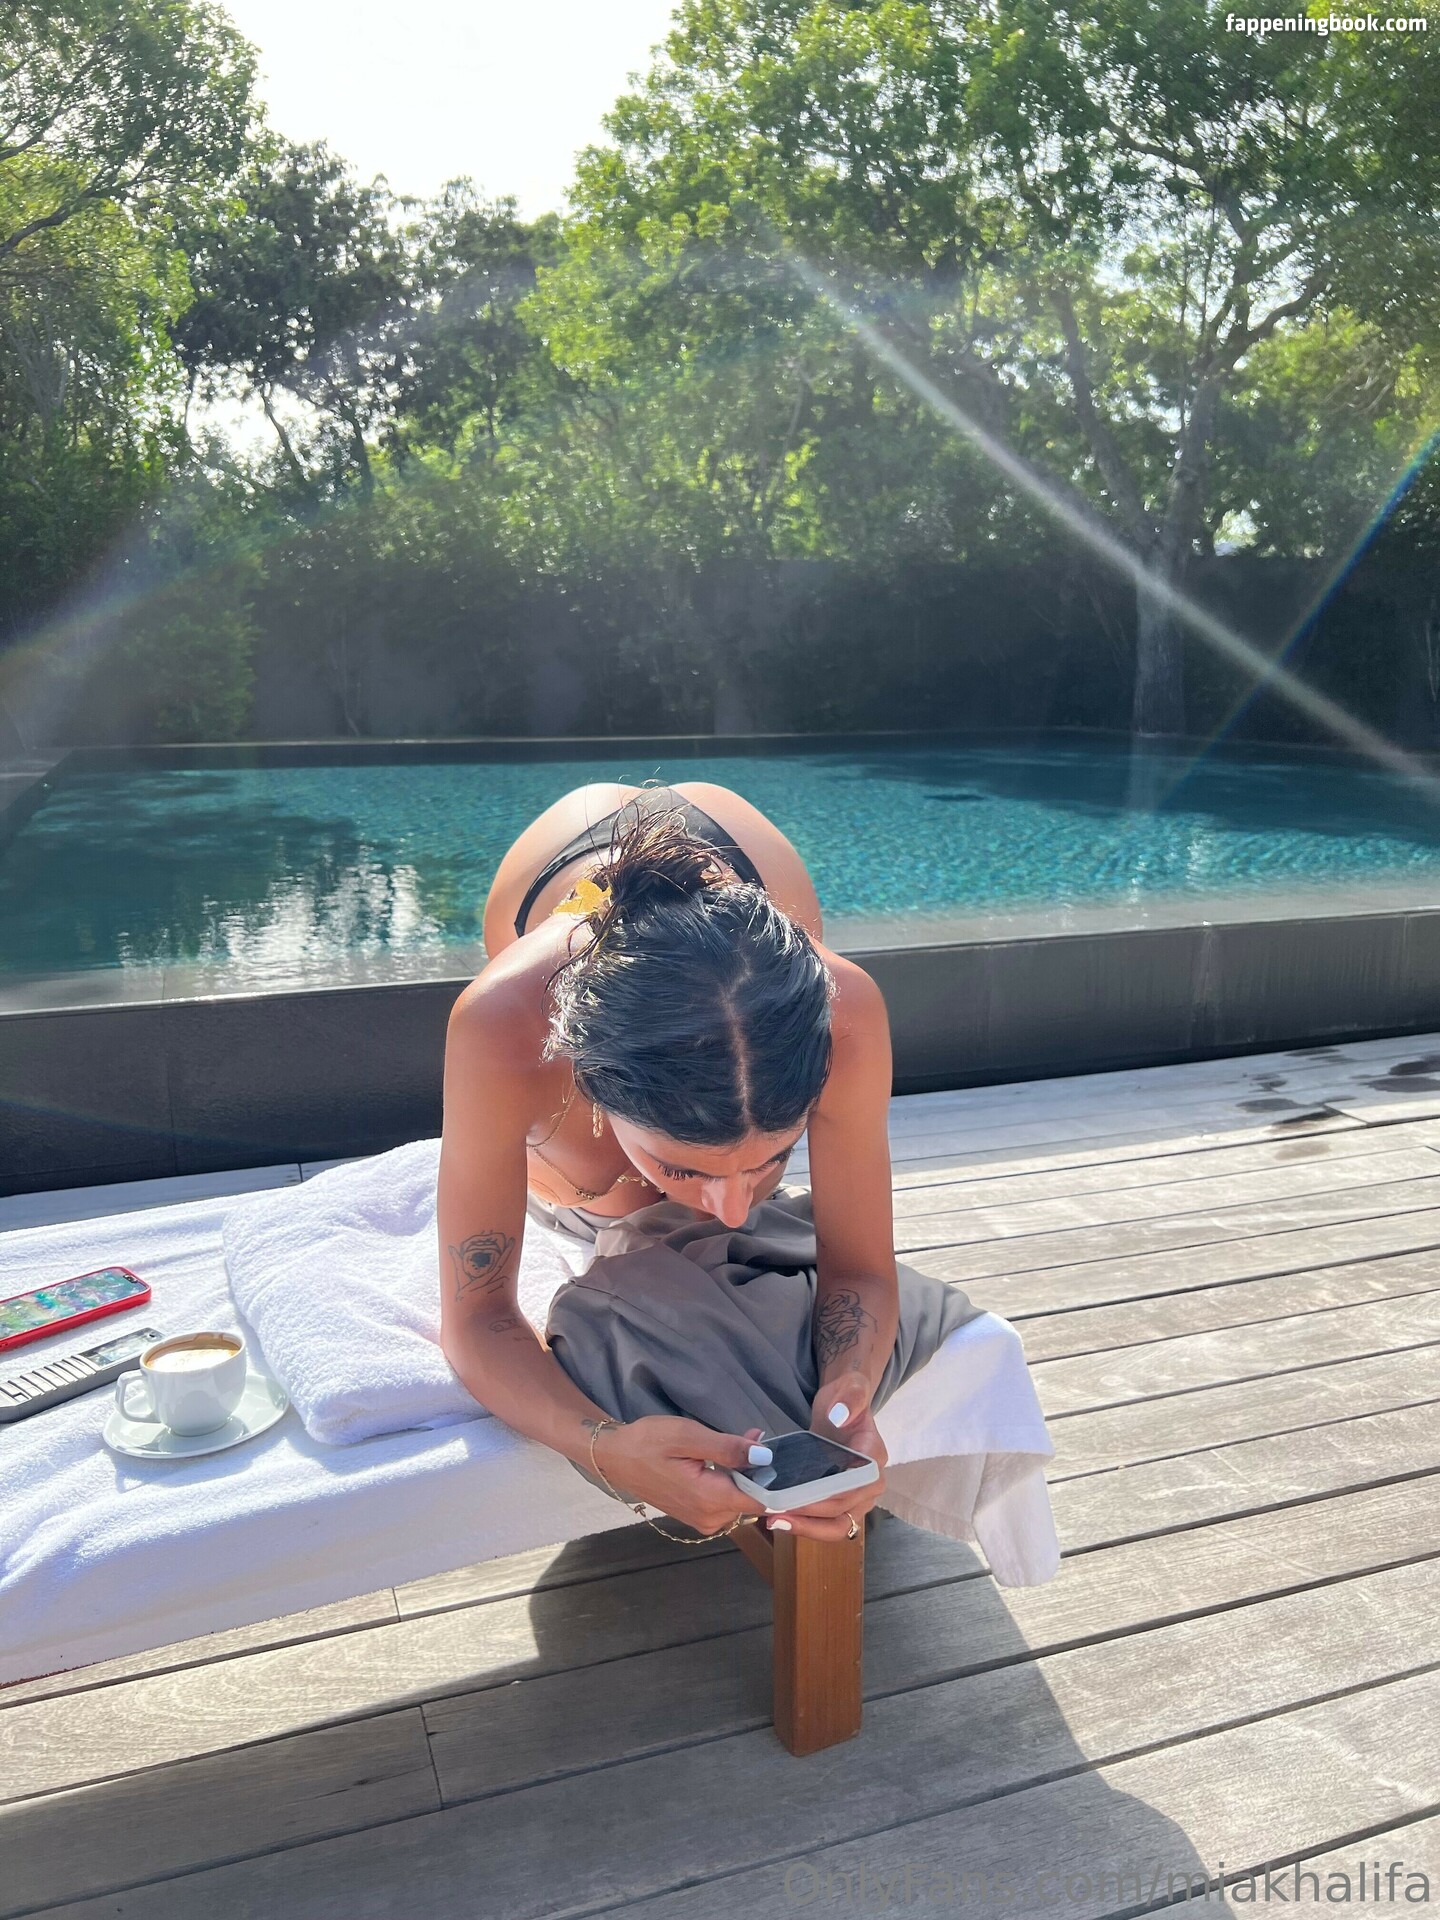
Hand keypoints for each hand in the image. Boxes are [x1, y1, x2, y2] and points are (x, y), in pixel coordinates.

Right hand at [592, 1416, 768, 1536]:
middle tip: (752, 1435)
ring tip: (736, 1441)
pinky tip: (723, 1458)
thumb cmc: (648, 1442)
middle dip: (758, 1468)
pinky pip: (725, 1500)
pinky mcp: (697, 1516)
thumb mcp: (687, 1436)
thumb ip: (727, 1448)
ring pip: (739, 1498)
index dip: (776, 1478)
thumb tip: (765, 1457)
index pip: (762, 1500)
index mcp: (710, 1500)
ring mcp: (703, 1520)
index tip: (781, 1453)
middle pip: (752, 1498)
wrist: (615, 1458)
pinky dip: (730, 1480)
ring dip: (744, 1473)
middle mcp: (710, 1518)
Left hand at [760, 1373, 887, 1542]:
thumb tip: (839, 1417)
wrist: (841, 1408)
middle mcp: (870, 1483)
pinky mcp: (841, 1502)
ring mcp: (857, 1497)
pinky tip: (780, 1519)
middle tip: (776, 1513)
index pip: (857, 1485)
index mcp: (874, 1456)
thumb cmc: (847, 1397)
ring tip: (775, 1521)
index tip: (800, 1497)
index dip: (831, 1496)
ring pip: (838, 1525)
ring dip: (808, 1528)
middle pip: (845, 1510)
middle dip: (811, 1517)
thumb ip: (851, 1397)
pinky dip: (806, 1525)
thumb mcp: (851, 1387)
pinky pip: (827, 1523)